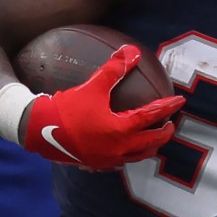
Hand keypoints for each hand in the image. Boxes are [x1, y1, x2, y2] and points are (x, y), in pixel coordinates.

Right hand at [23, 45, 184, 170]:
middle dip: (164, 133)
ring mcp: (107, 160)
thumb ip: (114, 69)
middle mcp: (118, 149)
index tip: (180, 101)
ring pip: (137, 156)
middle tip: (170, 123)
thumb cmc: (66, 108)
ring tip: (153, 137)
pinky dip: (128, 155)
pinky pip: (119, 163)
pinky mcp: (95, 165)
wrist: (36, 131)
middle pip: (151, 142)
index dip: (168, 107)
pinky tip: (125, 149)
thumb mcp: (92, 86)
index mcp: (121, 130)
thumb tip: (131, 51)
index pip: (152, 117)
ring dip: (149, 146)